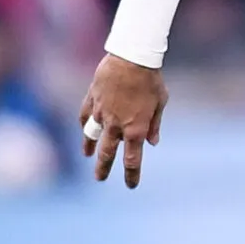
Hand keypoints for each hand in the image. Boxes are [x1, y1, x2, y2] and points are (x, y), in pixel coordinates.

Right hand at [78, 53, 167, 187]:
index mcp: (136, 129)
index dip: (131, 174)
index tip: (131, 185)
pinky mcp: (91, 100)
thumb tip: (152, 143)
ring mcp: (101, 113)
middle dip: (103, 168)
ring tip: (87, 156)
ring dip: (89, 148)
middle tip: (100, 179)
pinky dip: (84, 124)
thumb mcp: (160, 103)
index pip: (132, 159)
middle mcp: (116, 125)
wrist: (131, 58)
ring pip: (91, 136)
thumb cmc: (151, 81)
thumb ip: (154, 125)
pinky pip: (85, 117)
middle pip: (107, 153)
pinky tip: (84, 129)